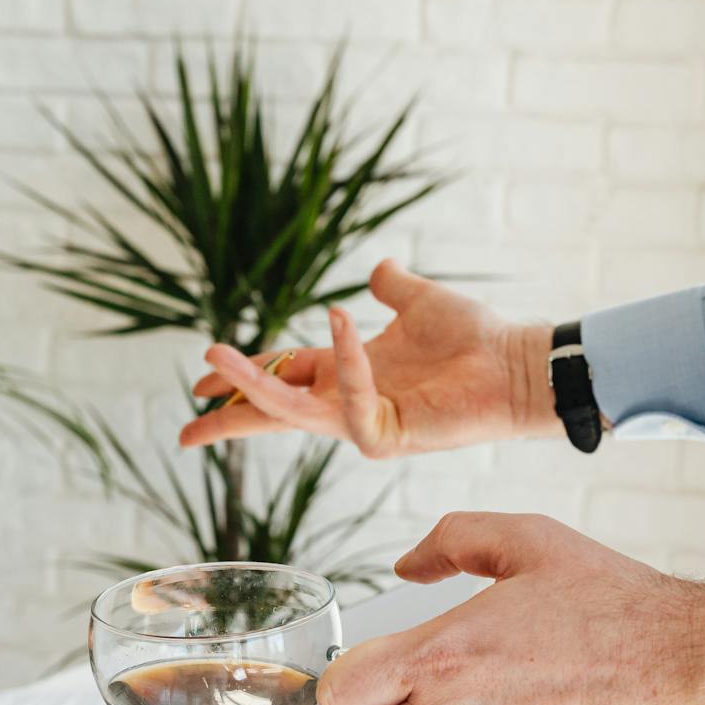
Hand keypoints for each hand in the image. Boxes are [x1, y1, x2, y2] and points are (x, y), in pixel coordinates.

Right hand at [179, 260, 557, 456]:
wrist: (518, 360)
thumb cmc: (477, 336)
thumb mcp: (421, 300)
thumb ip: (392, 288)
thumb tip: (377, 269)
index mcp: (349, 373)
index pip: (284, 377)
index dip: (246, 375)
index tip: (204, 373)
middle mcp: (349, 402)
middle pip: (274, 413)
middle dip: (230, 418)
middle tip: (186, 428)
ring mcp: (366, 423)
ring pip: (293, 414)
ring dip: (253, 390)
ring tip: (214, 363)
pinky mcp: (389, 435)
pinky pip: (350, 405)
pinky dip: (344, 365)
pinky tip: (341, 324)